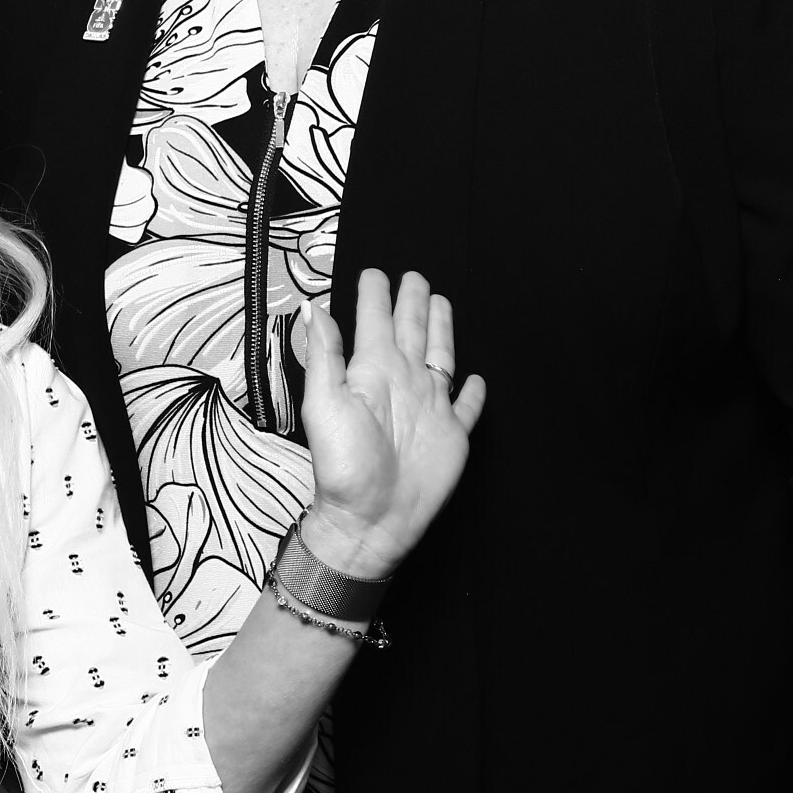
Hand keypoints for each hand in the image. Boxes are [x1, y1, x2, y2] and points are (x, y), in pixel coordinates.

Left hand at [285, 268, 486, 580]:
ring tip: (442, 303)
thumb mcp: (324, 405)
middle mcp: (404, 381)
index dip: (375, 296)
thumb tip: (316, 308)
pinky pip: (468, 406)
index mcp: (373, 371)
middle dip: (413, 301)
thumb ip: (325, 356)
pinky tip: (476, 379)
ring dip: (442, 330)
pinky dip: (474, 393)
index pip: (374, 322)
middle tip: (415, 275)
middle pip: (411, 330)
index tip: (376, 272)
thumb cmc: (345, 464)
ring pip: (441, 356)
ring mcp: (431, 407)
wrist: (371, 520)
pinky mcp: (453, 434)